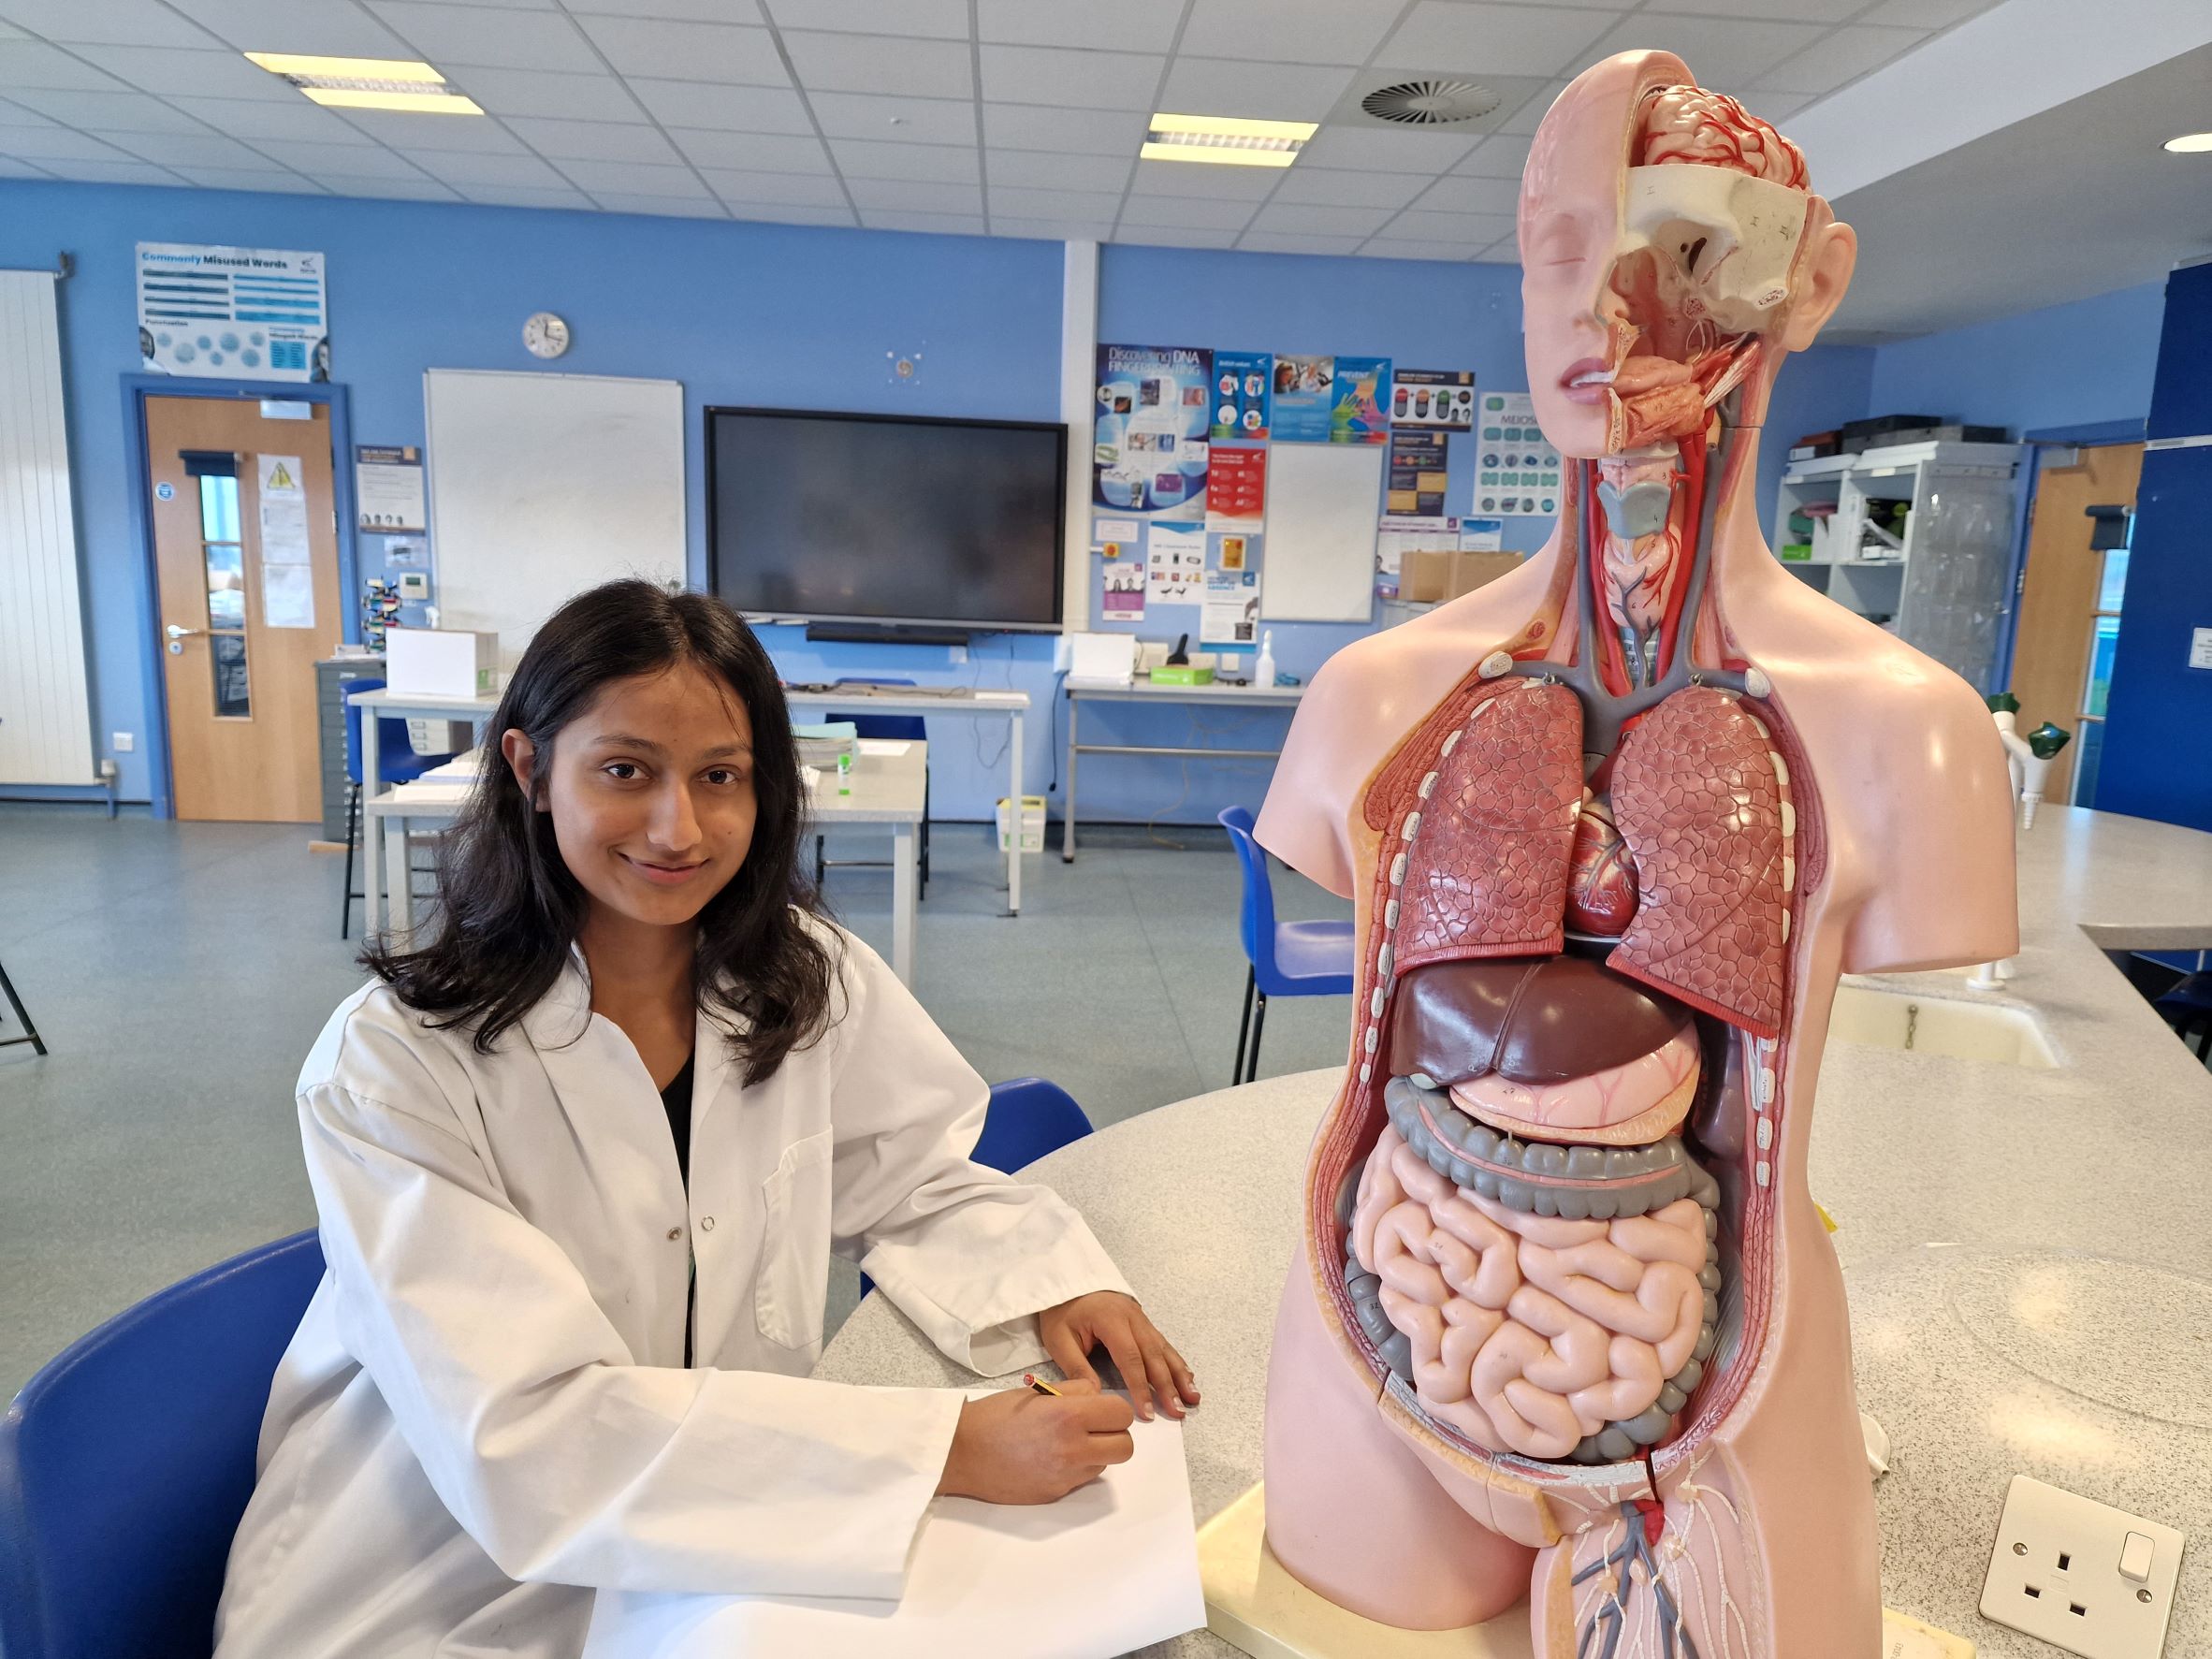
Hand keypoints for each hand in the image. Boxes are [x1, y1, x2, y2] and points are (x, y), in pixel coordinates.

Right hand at [935, 1377, 1134, 1503]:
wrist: (962, 1452)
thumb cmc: (995, 1416)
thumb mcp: (1036, 1393)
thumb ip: (1074, 1392)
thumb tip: (1098, 1396)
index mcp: (1069, 1416)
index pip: (1122, 1414)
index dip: (1114, 1410)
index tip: (1099, 1409)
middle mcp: (1073, 1448)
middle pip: (1125, 1447)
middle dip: (1114, 1435)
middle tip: (1093, 1428)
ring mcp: (1065, 1476)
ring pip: (1105, 1465)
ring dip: (1096, 1453)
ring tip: (1067, 1443)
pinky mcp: (1055, 1493)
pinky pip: (1082, 1480)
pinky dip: (1076, 1468)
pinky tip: (1051, 1459)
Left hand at [1038, 1291, 1199, 1421]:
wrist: (1068, 1282)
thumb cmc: (1061, 1312)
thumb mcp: (1059, 1340)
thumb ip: (1077, 1368)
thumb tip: (1096, 1397)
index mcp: (1111, 1320)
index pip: (1130, 1358)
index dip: (1140, 1387)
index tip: (1148, 1412)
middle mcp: (1132, 1317)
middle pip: (1154, 1355)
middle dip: (1167, 1386)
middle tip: (1178, 1411)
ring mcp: (1141, 1318)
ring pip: (1163, 1349)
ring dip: (1179, 1375)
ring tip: (1192, 1397)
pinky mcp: (1143, 1322)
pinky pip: (1162, 1343)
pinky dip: (1176, 1361)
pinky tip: (1187, 1376)